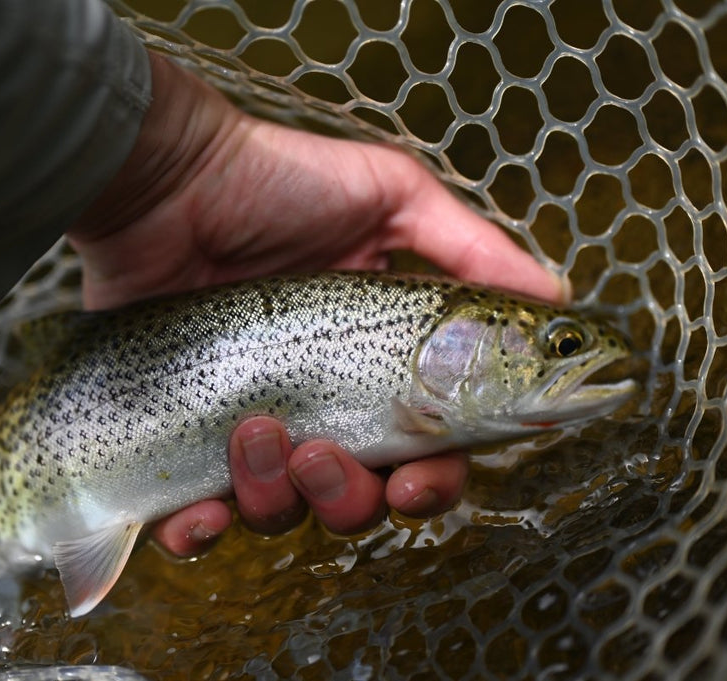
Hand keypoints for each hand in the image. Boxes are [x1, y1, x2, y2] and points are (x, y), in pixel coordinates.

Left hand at [68, 53, 565, 554]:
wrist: (168, 179)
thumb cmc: (277, 182)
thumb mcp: (390, 196)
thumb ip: (472, 250)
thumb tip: (557, 295)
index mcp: (374, 366)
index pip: (425, 450)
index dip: (434, 480)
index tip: (418, 480)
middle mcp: (316, 406)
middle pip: (357, 499)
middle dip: (350, 500)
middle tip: (323, 453)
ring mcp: (245, 425)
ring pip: (280, 513)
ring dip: (276, 496)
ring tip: (254, 431)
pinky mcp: (180, 435)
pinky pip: (189, 518)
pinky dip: (196, 532)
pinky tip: (196, 511)